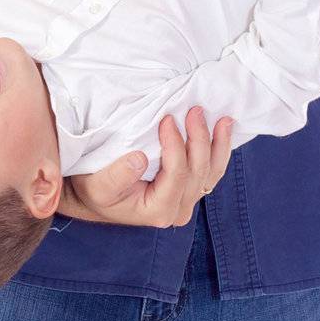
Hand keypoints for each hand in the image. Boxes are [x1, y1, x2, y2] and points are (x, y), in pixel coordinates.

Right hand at [60, 107, 232, 227]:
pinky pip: (211, 172)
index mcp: (159, 210)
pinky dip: (218, 150)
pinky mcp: (189, 191)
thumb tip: (140, 158)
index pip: (177, 175)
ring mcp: (186, 201)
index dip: (176, 146)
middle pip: (198, 172)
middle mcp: (178, 210)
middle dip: (199, 139)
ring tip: (224, 120)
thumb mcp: (98, 186)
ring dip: (218, 144)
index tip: (167, 120)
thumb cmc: (95, 190)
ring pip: (212, 173)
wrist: (95, 198)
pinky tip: (223, 130)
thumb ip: (117, 176)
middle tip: (194, 110)